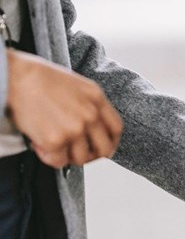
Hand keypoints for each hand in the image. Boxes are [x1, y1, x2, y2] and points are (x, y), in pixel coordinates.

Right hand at [6, 50, 122, 167]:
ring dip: (66, 156)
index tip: (100, 147)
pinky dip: (48, 157)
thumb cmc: (38, 78)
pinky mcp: (56, 140)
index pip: (116, 129)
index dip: (111, 142)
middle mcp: (90, 115)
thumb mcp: (76, 86)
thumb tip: (91, 130)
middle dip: (92, 156)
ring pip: (81, 159)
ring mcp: (75, 129)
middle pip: (104, 150)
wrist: (14, 76)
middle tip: (78, 154)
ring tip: (51, 143)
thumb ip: (89, 106)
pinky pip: (59, 162)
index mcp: (96, 98)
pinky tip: (38, 143)